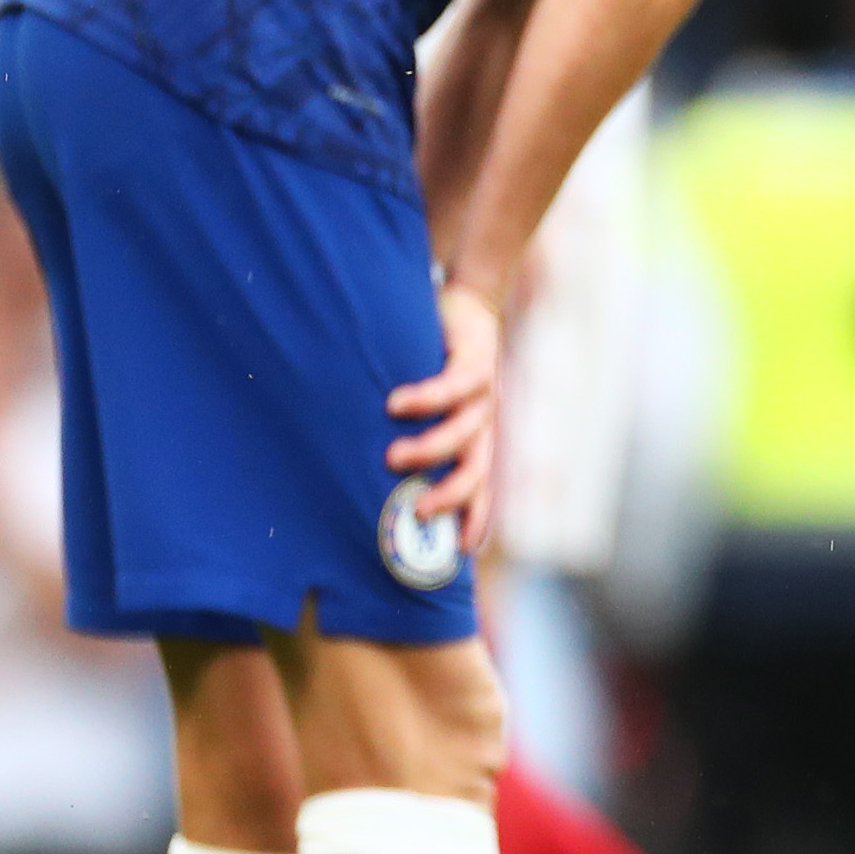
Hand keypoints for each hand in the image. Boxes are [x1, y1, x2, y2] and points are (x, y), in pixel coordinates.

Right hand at [385, 275, 504, 528]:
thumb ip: (410, 437)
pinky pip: (451, 384)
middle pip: (477, 467)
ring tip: (394, 457)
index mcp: (479, 434)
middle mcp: (487, 417)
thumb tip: (367, 475)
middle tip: (417, 512)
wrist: (467, 304)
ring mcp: (486, 389)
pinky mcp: (475, 357)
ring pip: (463, 429)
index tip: (460, 550)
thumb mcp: (431, 407)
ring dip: (429, 448)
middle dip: (450, 494)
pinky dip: (424, 398)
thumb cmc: (436, 362)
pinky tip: (394, 404)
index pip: (481, 484)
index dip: (475, 516)